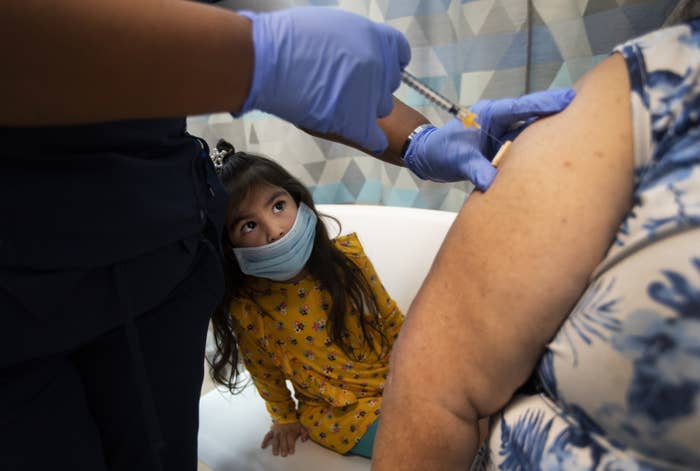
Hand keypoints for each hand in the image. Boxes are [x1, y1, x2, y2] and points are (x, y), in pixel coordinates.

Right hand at [237, 7, 409, 154]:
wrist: (266, 60)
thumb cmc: (288, 40)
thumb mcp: (331, 26)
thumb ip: (352, 39)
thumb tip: (356, 48)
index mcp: (374, 36)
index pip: (399, 51)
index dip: (387, 60)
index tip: (378, 66)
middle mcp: (378, 64)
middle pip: (389, 81)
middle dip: (373, 83)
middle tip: (346, 84)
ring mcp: (369, 93)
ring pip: (382, 107)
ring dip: (366, 106)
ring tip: (338, 101)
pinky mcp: (356, 120)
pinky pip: (374, 136)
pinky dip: (372, 138)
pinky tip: (368, 136)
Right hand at [261, 422, 309, 456]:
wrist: (285, 414)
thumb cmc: (294, 423)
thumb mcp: (301, 427)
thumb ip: (304, 433)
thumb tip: (303, 440)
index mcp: (290, 431)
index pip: (291, 439)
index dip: (291, 445)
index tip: (291, 452)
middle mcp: (283, 432)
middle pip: (283, 440)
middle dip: (283, 447)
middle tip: (283, 455)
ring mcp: (276, 431)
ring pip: (275, 439)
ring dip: (275, 447)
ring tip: (275, 454)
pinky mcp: (272, 431)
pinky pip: (267, 435)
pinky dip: (265, 441)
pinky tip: (263, 446)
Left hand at [403, 88, 574, 190]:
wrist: (428, 158)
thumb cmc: (439, 151)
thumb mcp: (457, 160)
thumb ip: (476, 170)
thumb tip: (493, 183)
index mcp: (489, 114)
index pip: (522, 107)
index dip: (546, 103)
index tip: (569, 99)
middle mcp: (499, 121)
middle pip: (532, 115)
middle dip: (556, 113)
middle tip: (586, 110)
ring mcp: (502, 133)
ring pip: (531, 131)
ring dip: (549, 133)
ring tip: (578, 133)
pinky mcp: (502, 147)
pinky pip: (524, 146)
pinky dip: (537, 150)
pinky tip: (555, 154)